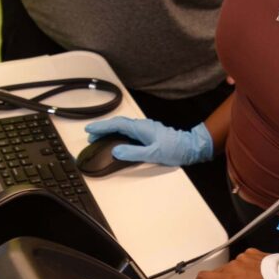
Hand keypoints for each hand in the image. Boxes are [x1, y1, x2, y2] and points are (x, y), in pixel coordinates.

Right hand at [85, 117, 213, 166]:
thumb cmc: (173, 149)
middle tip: (90, 136)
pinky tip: (116, 140)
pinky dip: (119, 134)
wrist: (189, 146)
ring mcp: (145, 128)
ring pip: (123, 127)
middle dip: (103, 129)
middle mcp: (141, 126)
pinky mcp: (148, 133)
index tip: (89, 129)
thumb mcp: (152, 153)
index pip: (116, 125)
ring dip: (110, 131)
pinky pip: (128, 131)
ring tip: (99, 139)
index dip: (102, 127)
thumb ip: (133, 152)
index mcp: (140, 128)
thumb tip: (115, 151)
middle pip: (118, 124)